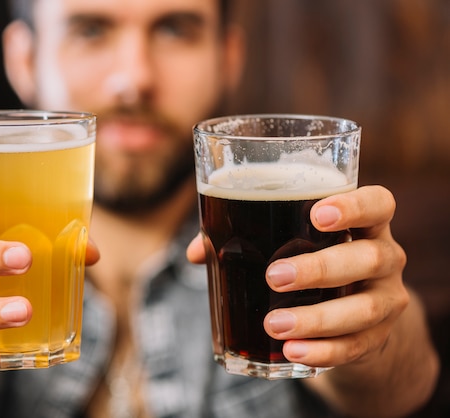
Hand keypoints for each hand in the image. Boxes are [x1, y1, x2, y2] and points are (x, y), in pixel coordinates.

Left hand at [187, 185, 407, 367]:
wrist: (352, 310)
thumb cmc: (310, 258)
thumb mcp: (290, 240)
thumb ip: (244, 236)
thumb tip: (196, 251)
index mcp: (365, 223)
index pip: (378, 204)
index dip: (354, 206)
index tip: (317, 214)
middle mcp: (384, 257)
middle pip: (368, 257)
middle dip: (321, 268)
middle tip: (275, 276)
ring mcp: (386, 298)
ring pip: (364, 308)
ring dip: (318, 318)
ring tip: (273, 324)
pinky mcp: (378, 336)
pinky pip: (357, 346)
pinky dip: (323, 351)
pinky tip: (293, 351)